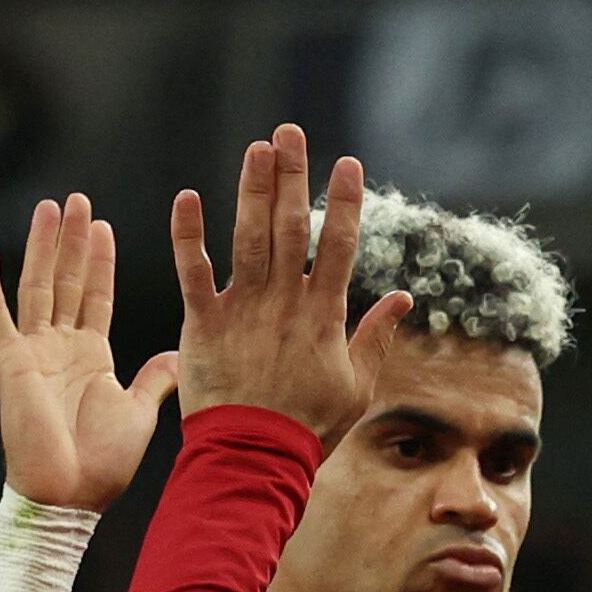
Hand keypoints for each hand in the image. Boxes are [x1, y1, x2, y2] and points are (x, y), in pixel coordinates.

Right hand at [0, 192, 177, 512]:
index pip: (95, 297)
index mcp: (91, 358)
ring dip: (43, 246)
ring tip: (51, 207)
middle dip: (73, 241)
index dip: (99, 262)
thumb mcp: (139, 412)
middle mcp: (60, 348)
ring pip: (37, 285)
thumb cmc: (103, 464)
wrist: (69, 495)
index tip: (103, 226)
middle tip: (78, 200)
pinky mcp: (10, 361)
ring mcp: (32, 352)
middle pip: (66, 282)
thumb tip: (179, 357)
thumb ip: (153, 379)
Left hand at [168, 123, 409, 449]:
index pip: (338, 245)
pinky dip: (188, 236)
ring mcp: (243, 311)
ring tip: (256, 148)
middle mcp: (285, 303)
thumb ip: (375, 337)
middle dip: (291, 176)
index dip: (344, 201)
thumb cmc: (309, 428)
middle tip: (289, 131)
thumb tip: (404, 299)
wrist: (255, 460)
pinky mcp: (204, 325)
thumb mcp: (355, 387)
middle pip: (291, 227)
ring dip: (252, 189)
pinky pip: (193, 272)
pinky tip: (187, 197)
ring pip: (248, 238)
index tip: (348, 163)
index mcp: (323, 315)